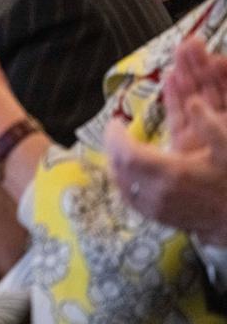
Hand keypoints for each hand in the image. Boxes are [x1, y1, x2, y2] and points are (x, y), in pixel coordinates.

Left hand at [107, 41, 226, 244]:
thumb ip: (211, 127)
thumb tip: (193, 103)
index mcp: (172, 173)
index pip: (128, 154)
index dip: (115, 137)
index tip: (115, 122)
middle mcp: (158, 194)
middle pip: (120, 170)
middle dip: (112, 149)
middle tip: (115, 133)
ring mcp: (158, 210)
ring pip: (122, 187)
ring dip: (116, 167)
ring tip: (118, 151)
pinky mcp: (161, 220)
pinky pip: (132, 201)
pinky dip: (125, 184)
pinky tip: (129, 176)